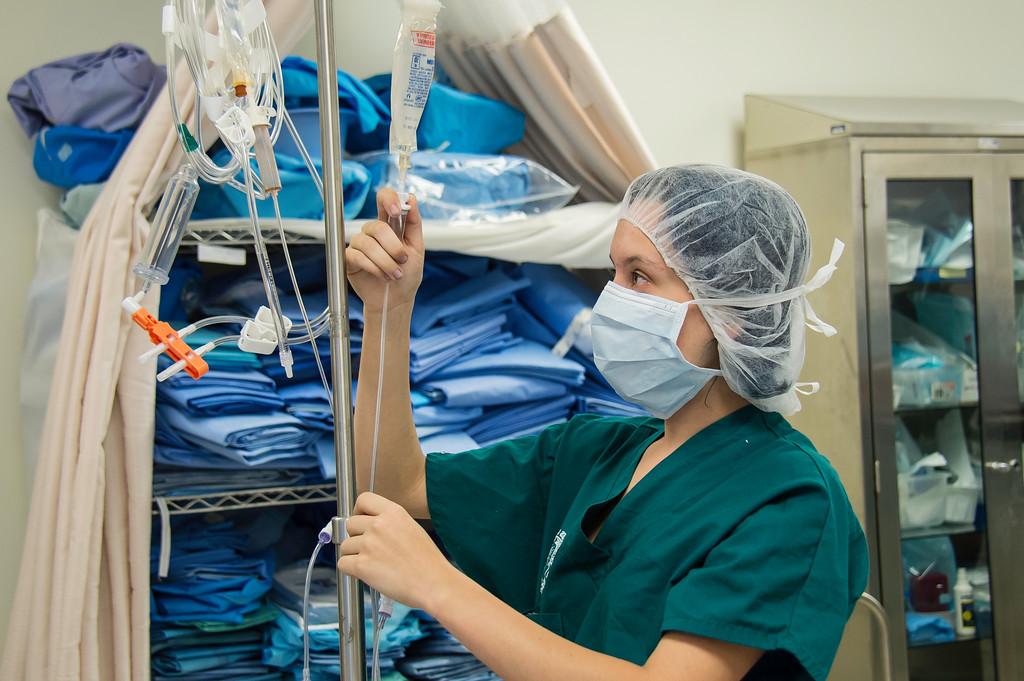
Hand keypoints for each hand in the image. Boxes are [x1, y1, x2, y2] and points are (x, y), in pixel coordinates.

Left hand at [338, 492, 456, 610]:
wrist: (433, 584)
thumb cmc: (427, 561)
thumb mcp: (411, 528)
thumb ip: (389, 522)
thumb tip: (368, 526)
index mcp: (393, 512)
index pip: (363, 499)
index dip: (358, 511)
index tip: (363, 523)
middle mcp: (378, 524)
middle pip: (350, 524)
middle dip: (356, 537)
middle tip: (370, 549)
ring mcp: (369, 544)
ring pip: (345, 546)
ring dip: (354, 555)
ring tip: (374, 564)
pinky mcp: (362, 565)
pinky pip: (342, 563)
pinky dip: (350, 570)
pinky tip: (366, 573)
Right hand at [345, 189, 424, 310]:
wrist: (396, 299)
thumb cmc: (407, 274)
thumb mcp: (417, 249)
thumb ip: (414, 224)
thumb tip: (412, 199)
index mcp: (390, 225)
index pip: (384, 200)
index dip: (388, 199)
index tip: (396, 210)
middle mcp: (372, 232)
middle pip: (377, 227)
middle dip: (393, 247)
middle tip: (403, 261)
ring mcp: (359, 244)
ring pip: (368, 244)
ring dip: (386, 262)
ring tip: (395, 275)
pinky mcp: (349, 258)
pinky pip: (358, 256)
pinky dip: (374, 268)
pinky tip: (382, 276)